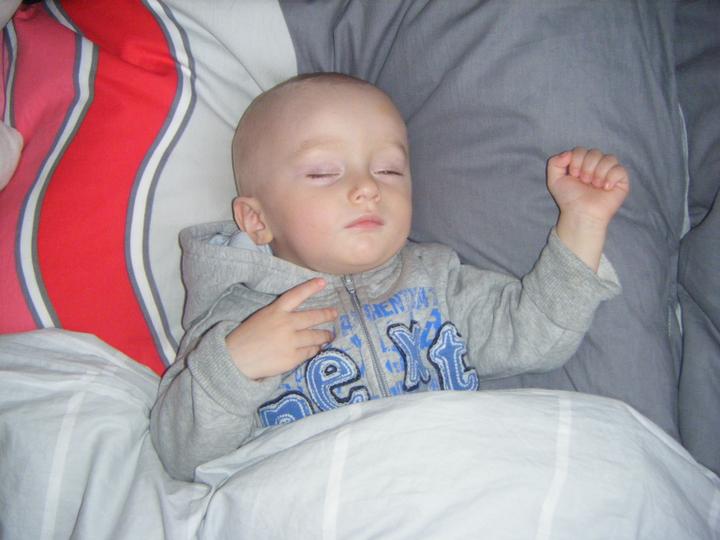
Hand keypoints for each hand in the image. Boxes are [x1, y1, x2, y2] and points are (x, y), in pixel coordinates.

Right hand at [225, 278, 337, 379]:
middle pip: (313, 317)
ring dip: (325, 335)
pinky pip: (310, 352)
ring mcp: (290, 341)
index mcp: (275, 311)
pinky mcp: (292, 357)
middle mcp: (286, 324)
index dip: (310, 287)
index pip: (296, 295)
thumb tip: (299, 320)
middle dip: (327, 315)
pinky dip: (314, 350)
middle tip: (334, 313)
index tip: (322, 282)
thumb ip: (279, 316)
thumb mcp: (261, 318)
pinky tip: (317, 349)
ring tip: (330, 335)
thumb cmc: (246, 338)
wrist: (235, 359)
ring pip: (316, 336)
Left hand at [547, 148, 629, 271]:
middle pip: (595, 152)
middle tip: (584, 182)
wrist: (579, 213)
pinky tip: (605, 188)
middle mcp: (597, 166)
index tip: (573, 175)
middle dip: (586, 167)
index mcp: (582, 164)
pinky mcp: (621, 182)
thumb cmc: (568, 199)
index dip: (576, 161)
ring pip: (609, 158)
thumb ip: (554, 162)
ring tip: (594, 185)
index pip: (581, 150)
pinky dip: (611, 177)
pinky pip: (620, 169)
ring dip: (598, 172)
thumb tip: (568, 153)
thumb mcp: (554, 180)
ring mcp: (609, 173)